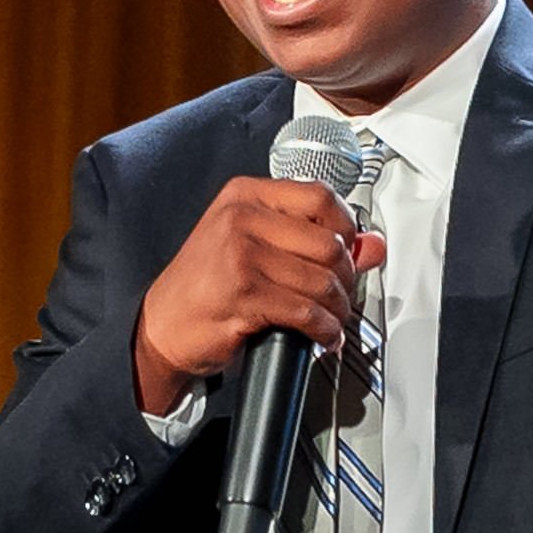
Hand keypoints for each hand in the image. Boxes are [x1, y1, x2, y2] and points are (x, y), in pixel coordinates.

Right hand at [133, 177, 384, 413]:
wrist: (161, 328)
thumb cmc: (203, 288)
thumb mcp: (254, 249)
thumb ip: (313, 242)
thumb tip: (372, 246)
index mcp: (245, 197)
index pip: (319, 196)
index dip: (346, 227)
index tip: (348, 249)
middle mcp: (242, 219)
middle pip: (328, 242)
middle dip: (346, 278)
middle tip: (341, 296)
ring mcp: (241, 255)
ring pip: (321, 280)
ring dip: (337, 310)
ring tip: (332, 321)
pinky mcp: (243, 294)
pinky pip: (306, 312)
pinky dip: (324, 330)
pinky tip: (322, 336)